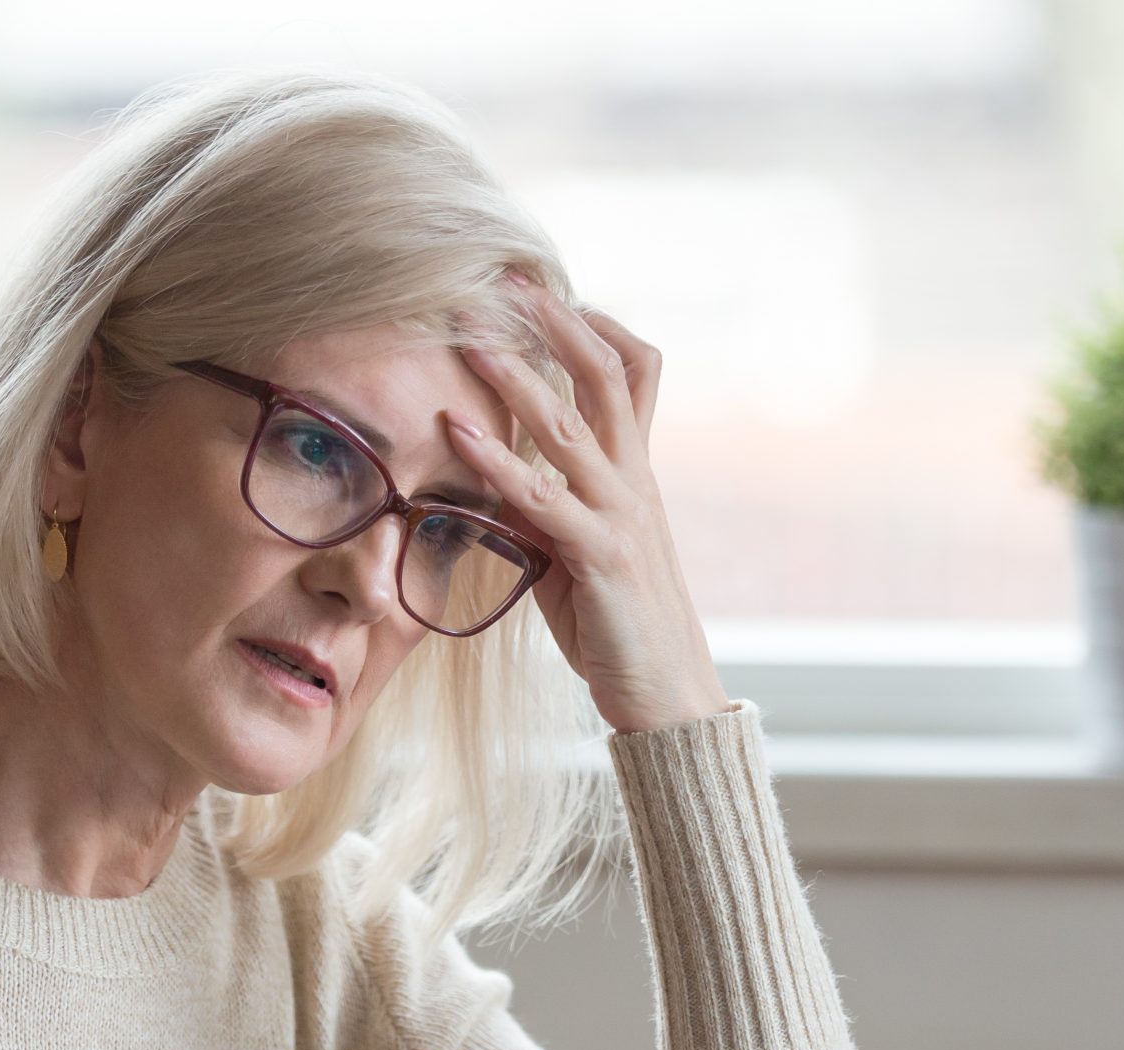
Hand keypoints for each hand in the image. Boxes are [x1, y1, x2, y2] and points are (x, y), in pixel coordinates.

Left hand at [447, 276, 728, 733]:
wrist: (666, 694)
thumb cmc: (616, 625)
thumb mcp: (575, 552)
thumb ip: (544, 508)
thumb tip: (492, 478)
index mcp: (636, 474)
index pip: (634, 374)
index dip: (597, 326)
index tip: (551, 292)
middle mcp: (636, 482)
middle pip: (605, 376)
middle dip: (555, 323)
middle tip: (506, 280)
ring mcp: (623, 515)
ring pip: (570, 425)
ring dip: (515, 376)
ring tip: (468, 338)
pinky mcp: (602, 556)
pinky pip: (544, 497)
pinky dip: (497, 460)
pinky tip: (457, 433)